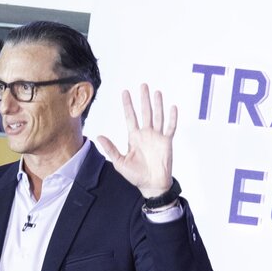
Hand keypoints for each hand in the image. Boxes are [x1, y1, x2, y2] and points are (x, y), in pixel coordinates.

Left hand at [96, 83, 176, 197]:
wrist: (152, 185)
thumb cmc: (136, 175)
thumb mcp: (120, 162)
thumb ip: (111, 148)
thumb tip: (99, 136)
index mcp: (134, 137)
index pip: (130, 117)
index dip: (128, 104)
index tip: (125, 92)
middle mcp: (145, 134)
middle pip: (145, 112)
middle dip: (143, 99)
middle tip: (143, 85)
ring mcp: (157, 137)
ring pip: (158, 116)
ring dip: (157, 104)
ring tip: (156, 92)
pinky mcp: (166, 142)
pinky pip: (170, 127)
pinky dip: (172, 118)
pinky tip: (172, 107)